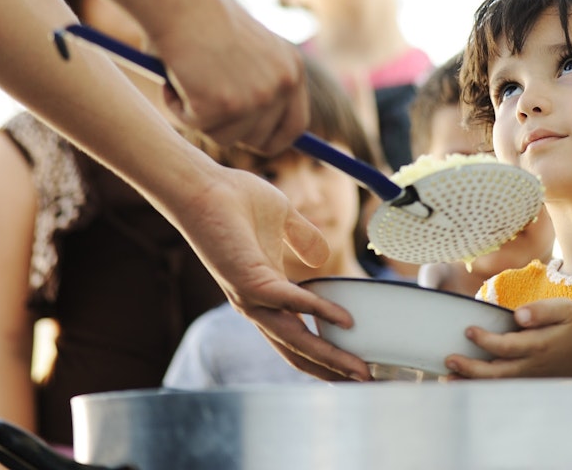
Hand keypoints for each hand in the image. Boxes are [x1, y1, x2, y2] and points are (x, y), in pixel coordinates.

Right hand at [150, 0, 308, 153]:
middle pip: (258, 139)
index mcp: (293, 70)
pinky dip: (177, 107)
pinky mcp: (223, 105)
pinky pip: (194, 124)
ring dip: (199, 116)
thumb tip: (255, 128)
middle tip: (203, 101)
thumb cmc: (204, 19)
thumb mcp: (250, 52)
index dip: (272, 139)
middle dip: (228, 128)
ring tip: (186, 79)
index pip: (295, 125)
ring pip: (223, 136)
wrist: (180, 0)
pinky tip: (174, 76)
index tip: (252, 143)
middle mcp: (281, 85)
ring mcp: (255, 98)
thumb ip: (259, 85)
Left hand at [169, 165, 371, 381]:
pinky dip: (319, 312)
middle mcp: (259, 304)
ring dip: (330, 358)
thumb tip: (322, 258)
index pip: (299, 336)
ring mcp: (253, 297)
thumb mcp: (284, 220)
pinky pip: (290, 303)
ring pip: (296, 340)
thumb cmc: (238, 199)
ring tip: (359, 370)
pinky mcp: (250, 282)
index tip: (357, 365)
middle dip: (333, 371)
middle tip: (367, 385)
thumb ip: (304, 239)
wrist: (205, 187)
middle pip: (299, 352)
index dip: (326, 354)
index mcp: (269, 292)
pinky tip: (344, 320)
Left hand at [444, 298, 571, 378]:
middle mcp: (532, 366)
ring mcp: (530, 377)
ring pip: (498, 385)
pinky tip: (462, 384)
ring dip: (471, 383)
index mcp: (540, 345)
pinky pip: (502, 388)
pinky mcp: (528, 382)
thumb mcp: (566, 309)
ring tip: (446, 379)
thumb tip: (520, 315)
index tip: (468, 330)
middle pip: (498, 372)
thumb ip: (542, 310)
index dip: (487, 341)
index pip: (509, 346)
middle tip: (448, 359)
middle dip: (471, 368)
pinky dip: (481, 388)